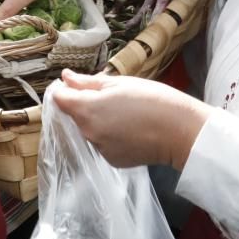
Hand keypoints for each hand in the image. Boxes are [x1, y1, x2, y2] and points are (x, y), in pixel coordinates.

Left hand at [50, 70, 212, 169]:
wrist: (180, 131)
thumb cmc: (152, 100)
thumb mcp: (119, 83)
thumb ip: (87, 82)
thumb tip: (65, 78)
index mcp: (87, 110)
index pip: (59, 99)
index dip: (64, 90)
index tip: (78, 86)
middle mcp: (88, 133)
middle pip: (75, 116)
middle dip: (86, 105)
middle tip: (112, 97)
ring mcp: (100, 149)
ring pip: (89, 130)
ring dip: (99, 122)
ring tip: (124, 114)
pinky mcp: (113, 160)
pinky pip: (103, 144)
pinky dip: (110, 136)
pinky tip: (130, 130)